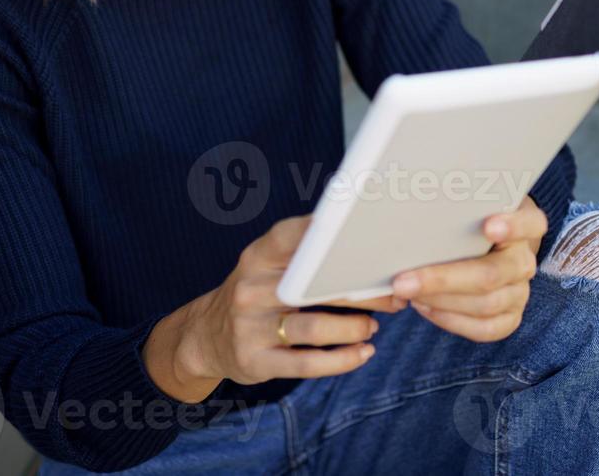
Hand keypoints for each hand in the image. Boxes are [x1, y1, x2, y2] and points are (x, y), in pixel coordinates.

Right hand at [175, 213, 407, 389]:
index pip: (291, 237)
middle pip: (315, 285)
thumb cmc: (254, 295)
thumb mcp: (264, 265)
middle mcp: (251, 288)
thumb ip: (302, 254)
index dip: (327, 234)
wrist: (205, 336)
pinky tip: (363, 354)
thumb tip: (363, 240)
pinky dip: (342, 360)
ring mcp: (250, 327)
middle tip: (393, 295)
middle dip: (361, 291)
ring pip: (314, 327)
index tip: (367, 237)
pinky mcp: (255, 360)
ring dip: (354, 327)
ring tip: (373, 327)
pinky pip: (307, 363)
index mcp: (256, 257)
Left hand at [389, 195, 546, 341]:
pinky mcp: (511, 317)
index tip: (489, 226)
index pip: (531, 223)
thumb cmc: (469, 219)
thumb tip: (409, 210)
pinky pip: (485, 328)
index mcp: (524, 225)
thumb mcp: (469, 206)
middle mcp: (524, 261)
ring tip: (407, 292)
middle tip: (402, 281)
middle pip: (491, 274)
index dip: (513, 226)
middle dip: (442, 280)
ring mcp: (520, 292)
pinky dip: (450, 320)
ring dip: (440, 301)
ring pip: (485, 305)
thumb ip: (454, 207)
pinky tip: (424, 307)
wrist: (489, 242)